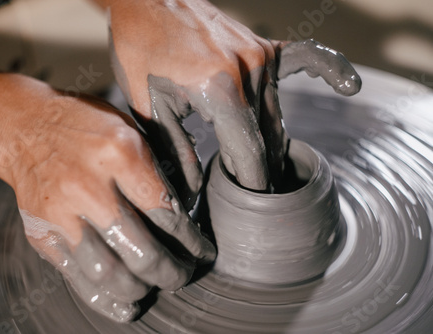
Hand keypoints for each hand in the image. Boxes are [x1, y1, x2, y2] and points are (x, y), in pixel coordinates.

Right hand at [6, 94, 215, 321]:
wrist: (24, 128)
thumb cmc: (85, 127)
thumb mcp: (131, 130)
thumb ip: (160, 168)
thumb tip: (187, 211)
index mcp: (120, 155)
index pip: (166, 215)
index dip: (191, 242)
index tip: (202, 252)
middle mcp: (90, 188)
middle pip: (142, 251)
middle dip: (172, 272)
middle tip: (184, 275)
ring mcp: (62, 215)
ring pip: (110, 273)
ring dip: (142, 289)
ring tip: (156, 287)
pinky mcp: (44, 234)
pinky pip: (77, 277)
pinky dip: (106, 299)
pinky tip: (127, 305)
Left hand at [106, 0, 360, 198]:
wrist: (147, 0)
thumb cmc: (141, 49)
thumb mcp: (150, 106)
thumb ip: (176, 151)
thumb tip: (192, 192)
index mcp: (220, 90)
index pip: (249, 153)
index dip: (251, 184)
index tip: (251, 206)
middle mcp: (250, 71)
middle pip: (269, 137)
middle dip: (260, 169)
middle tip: (250, 195)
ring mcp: (261, 54)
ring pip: (278, 114)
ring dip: (272, 142)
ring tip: (264, 169)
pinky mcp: (264, 44)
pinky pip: (305, 59)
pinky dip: (328, 71)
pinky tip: (349, 86)